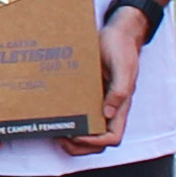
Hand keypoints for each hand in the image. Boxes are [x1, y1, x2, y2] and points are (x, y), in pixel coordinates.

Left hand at [61, 8, 144, 155]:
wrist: (117, 31)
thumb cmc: (122, 47)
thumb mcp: (123, 67)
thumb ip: (119, 89)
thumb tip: (108, 113)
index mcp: (121, 105)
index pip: (113, 136)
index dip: (96, 142)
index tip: (77, 135)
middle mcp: (109, 107)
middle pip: (98, 140)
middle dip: (79, 145)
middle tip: (60, 138)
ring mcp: (98, 101)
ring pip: (87, 130)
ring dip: (72, 137)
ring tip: (55, 131)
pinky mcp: (87, 93)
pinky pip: (78, 112)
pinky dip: (67, 118)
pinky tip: (52, 114)